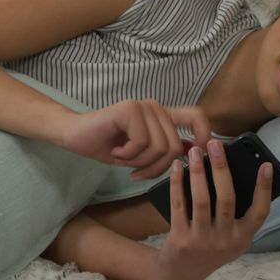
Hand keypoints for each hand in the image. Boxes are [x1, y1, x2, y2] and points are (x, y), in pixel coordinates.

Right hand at [60, 100, 212, 179]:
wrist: (76, 137)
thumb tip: (191, 153)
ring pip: (160, 146)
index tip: (195, 154)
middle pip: (174, 145)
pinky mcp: (130, 109)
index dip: (204, 134)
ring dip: (141, 162)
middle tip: (138, 173)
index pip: (196, 117)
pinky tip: (116, 151)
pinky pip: (142, 142)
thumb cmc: (108, 146)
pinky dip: (128, 155)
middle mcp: (155, 107)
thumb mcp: (143, 154)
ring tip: (124, 159)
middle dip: (157, 167)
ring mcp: (143, 106)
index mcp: (162, 116)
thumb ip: (165, 151)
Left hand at [151, 140, 272, 279]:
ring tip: (194, 151)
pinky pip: (179, 204)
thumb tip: (231, 170)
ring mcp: (202, 240)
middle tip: (215, 145)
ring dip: (198, 171)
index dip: (264, 189)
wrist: (181, 273)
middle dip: (221, 168)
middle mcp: (225, 241)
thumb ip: (235, 212)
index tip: (266, 165)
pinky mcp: (181, 238)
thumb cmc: (209, 245)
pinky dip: (177, 182)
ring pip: (202, 199)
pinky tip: (177, 167)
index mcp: (243, 238)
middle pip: (227, 198)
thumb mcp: (230, 236)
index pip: (260, 212)